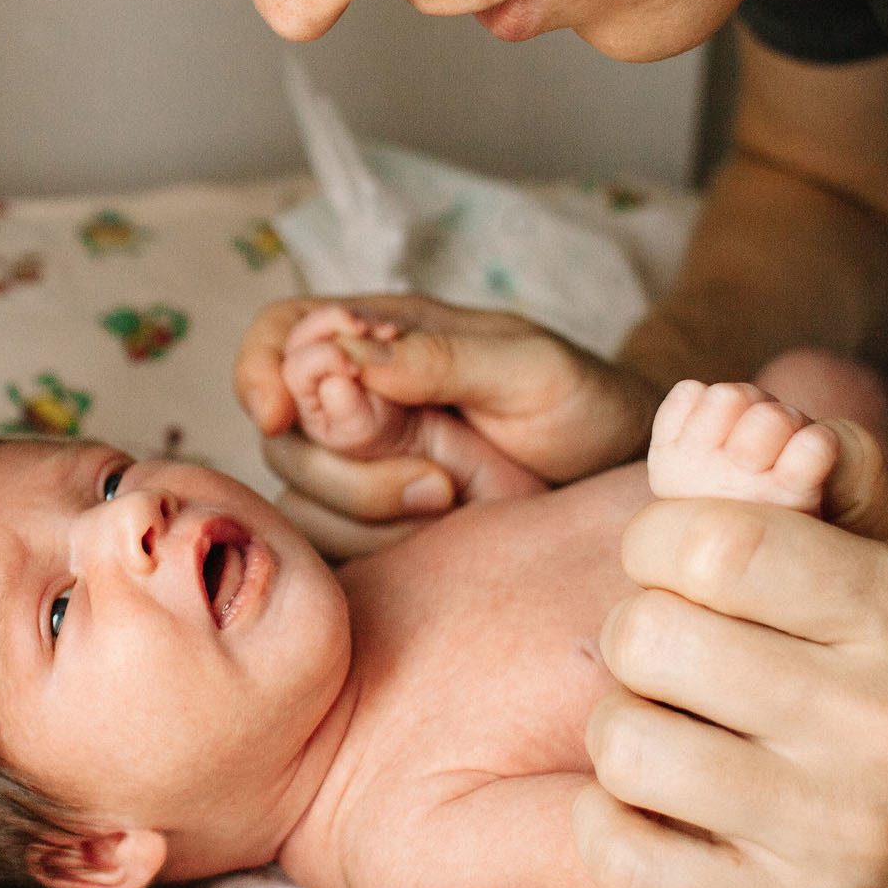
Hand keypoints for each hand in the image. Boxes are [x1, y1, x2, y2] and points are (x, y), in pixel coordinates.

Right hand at [235, 294, 658, 549]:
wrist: (628, 481)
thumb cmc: (586, 406)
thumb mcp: (530, 368)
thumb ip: (438, 359)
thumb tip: (342, 352)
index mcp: (382, 337)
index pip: (280, 335)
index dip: (259, 369)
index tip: (279, 413)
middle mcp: (359, 400)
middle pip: (283, 434)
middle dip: (352, 469)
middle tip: (444, 483)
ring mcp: (366, 469)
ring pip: (301, 499)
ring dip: (370, 515)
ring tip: (457, 503)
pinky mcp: (378, 530)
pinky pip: (333, 550)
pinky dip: (374, 552)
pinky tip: (437, 542)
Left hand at [571, 496, 887, 887]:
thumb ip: (837, 478)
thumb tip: (745, 403)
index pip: (714, 538)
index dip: (657, 540)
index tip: (674, 565)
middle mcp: (879, 724)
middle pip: (647, 636)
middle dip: (636, 633)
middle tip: (670, 655)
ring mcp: (838, 835)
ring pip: (624, 744)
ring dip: (625, 729)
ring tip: (670, 732)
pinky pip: (621, 852)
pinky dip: (611, 822)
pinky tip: (658, 808)